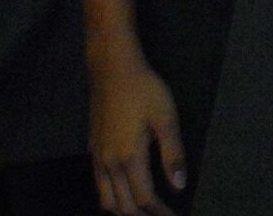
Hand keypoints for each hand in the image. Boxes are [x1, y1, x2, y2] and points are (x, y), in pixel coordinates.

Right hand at [86, 48, 184, 214]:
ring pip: (106, 200)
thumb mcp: (166, 118)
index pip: (144, 199)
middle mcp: (108, 164)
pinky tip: (125, 193)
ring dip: (125, 211)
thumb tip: (179, 186)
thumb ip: (173, 154)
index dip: (161, 213)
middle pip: (123, 206)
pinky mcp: (93, 150)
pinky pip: (99, 186)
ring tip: (146, 212)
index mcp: (129, 158)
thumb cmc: (144, 90)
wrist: (112, 70)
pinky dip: (112, 199)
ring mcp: (97, 158)